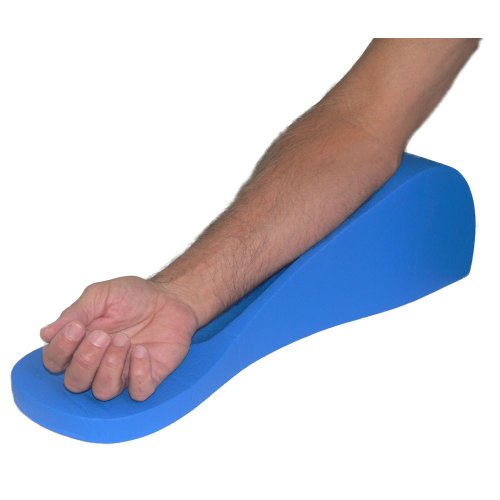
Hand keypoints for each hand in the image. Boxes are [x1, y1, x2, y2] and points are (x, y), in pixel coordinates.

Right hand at [40, 276, 198, 400]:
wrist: (171, 297)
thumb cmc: (134, 296)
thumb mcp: (102, 295)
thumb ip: (76, 312)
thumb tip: (45, 333)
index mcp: (80, 343)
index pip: (54, 361)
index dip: (60, 349)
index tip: (76, 327)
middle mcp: (98, 363)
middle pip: (75, 382)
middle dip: (85, 360)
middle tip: (102, 335)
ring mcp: (123, 373)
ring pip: (103, 391)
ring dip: (110, 366)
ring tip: (124, 340)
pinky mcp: (148, 377)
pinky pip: (138, 392)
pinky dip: (138, 374)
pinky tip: (141, 351)